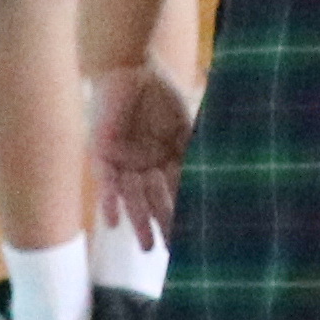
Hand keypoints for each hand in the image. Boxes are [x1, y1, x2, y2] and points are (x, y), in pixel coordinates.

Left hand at [90, 63, 196, 241]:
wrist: (129, 66)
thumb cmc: (160, 91)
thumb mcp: (186, 121)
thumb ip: (196, 147)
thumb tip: (217, 172)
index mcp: (167, 158)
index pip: (178, 193)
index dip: (184, 213)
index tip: (195, 237)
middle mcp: (146, 165)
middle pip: (155, 201)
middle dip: (163, 226)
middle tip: (172, 253)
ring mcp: (124, 162)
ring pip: (132, 199)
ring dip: (138, 222)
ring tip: (145, 248)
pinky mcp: (102, 155)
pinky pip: (106, 184)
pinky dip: (110, 202)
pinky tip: (113, 222)